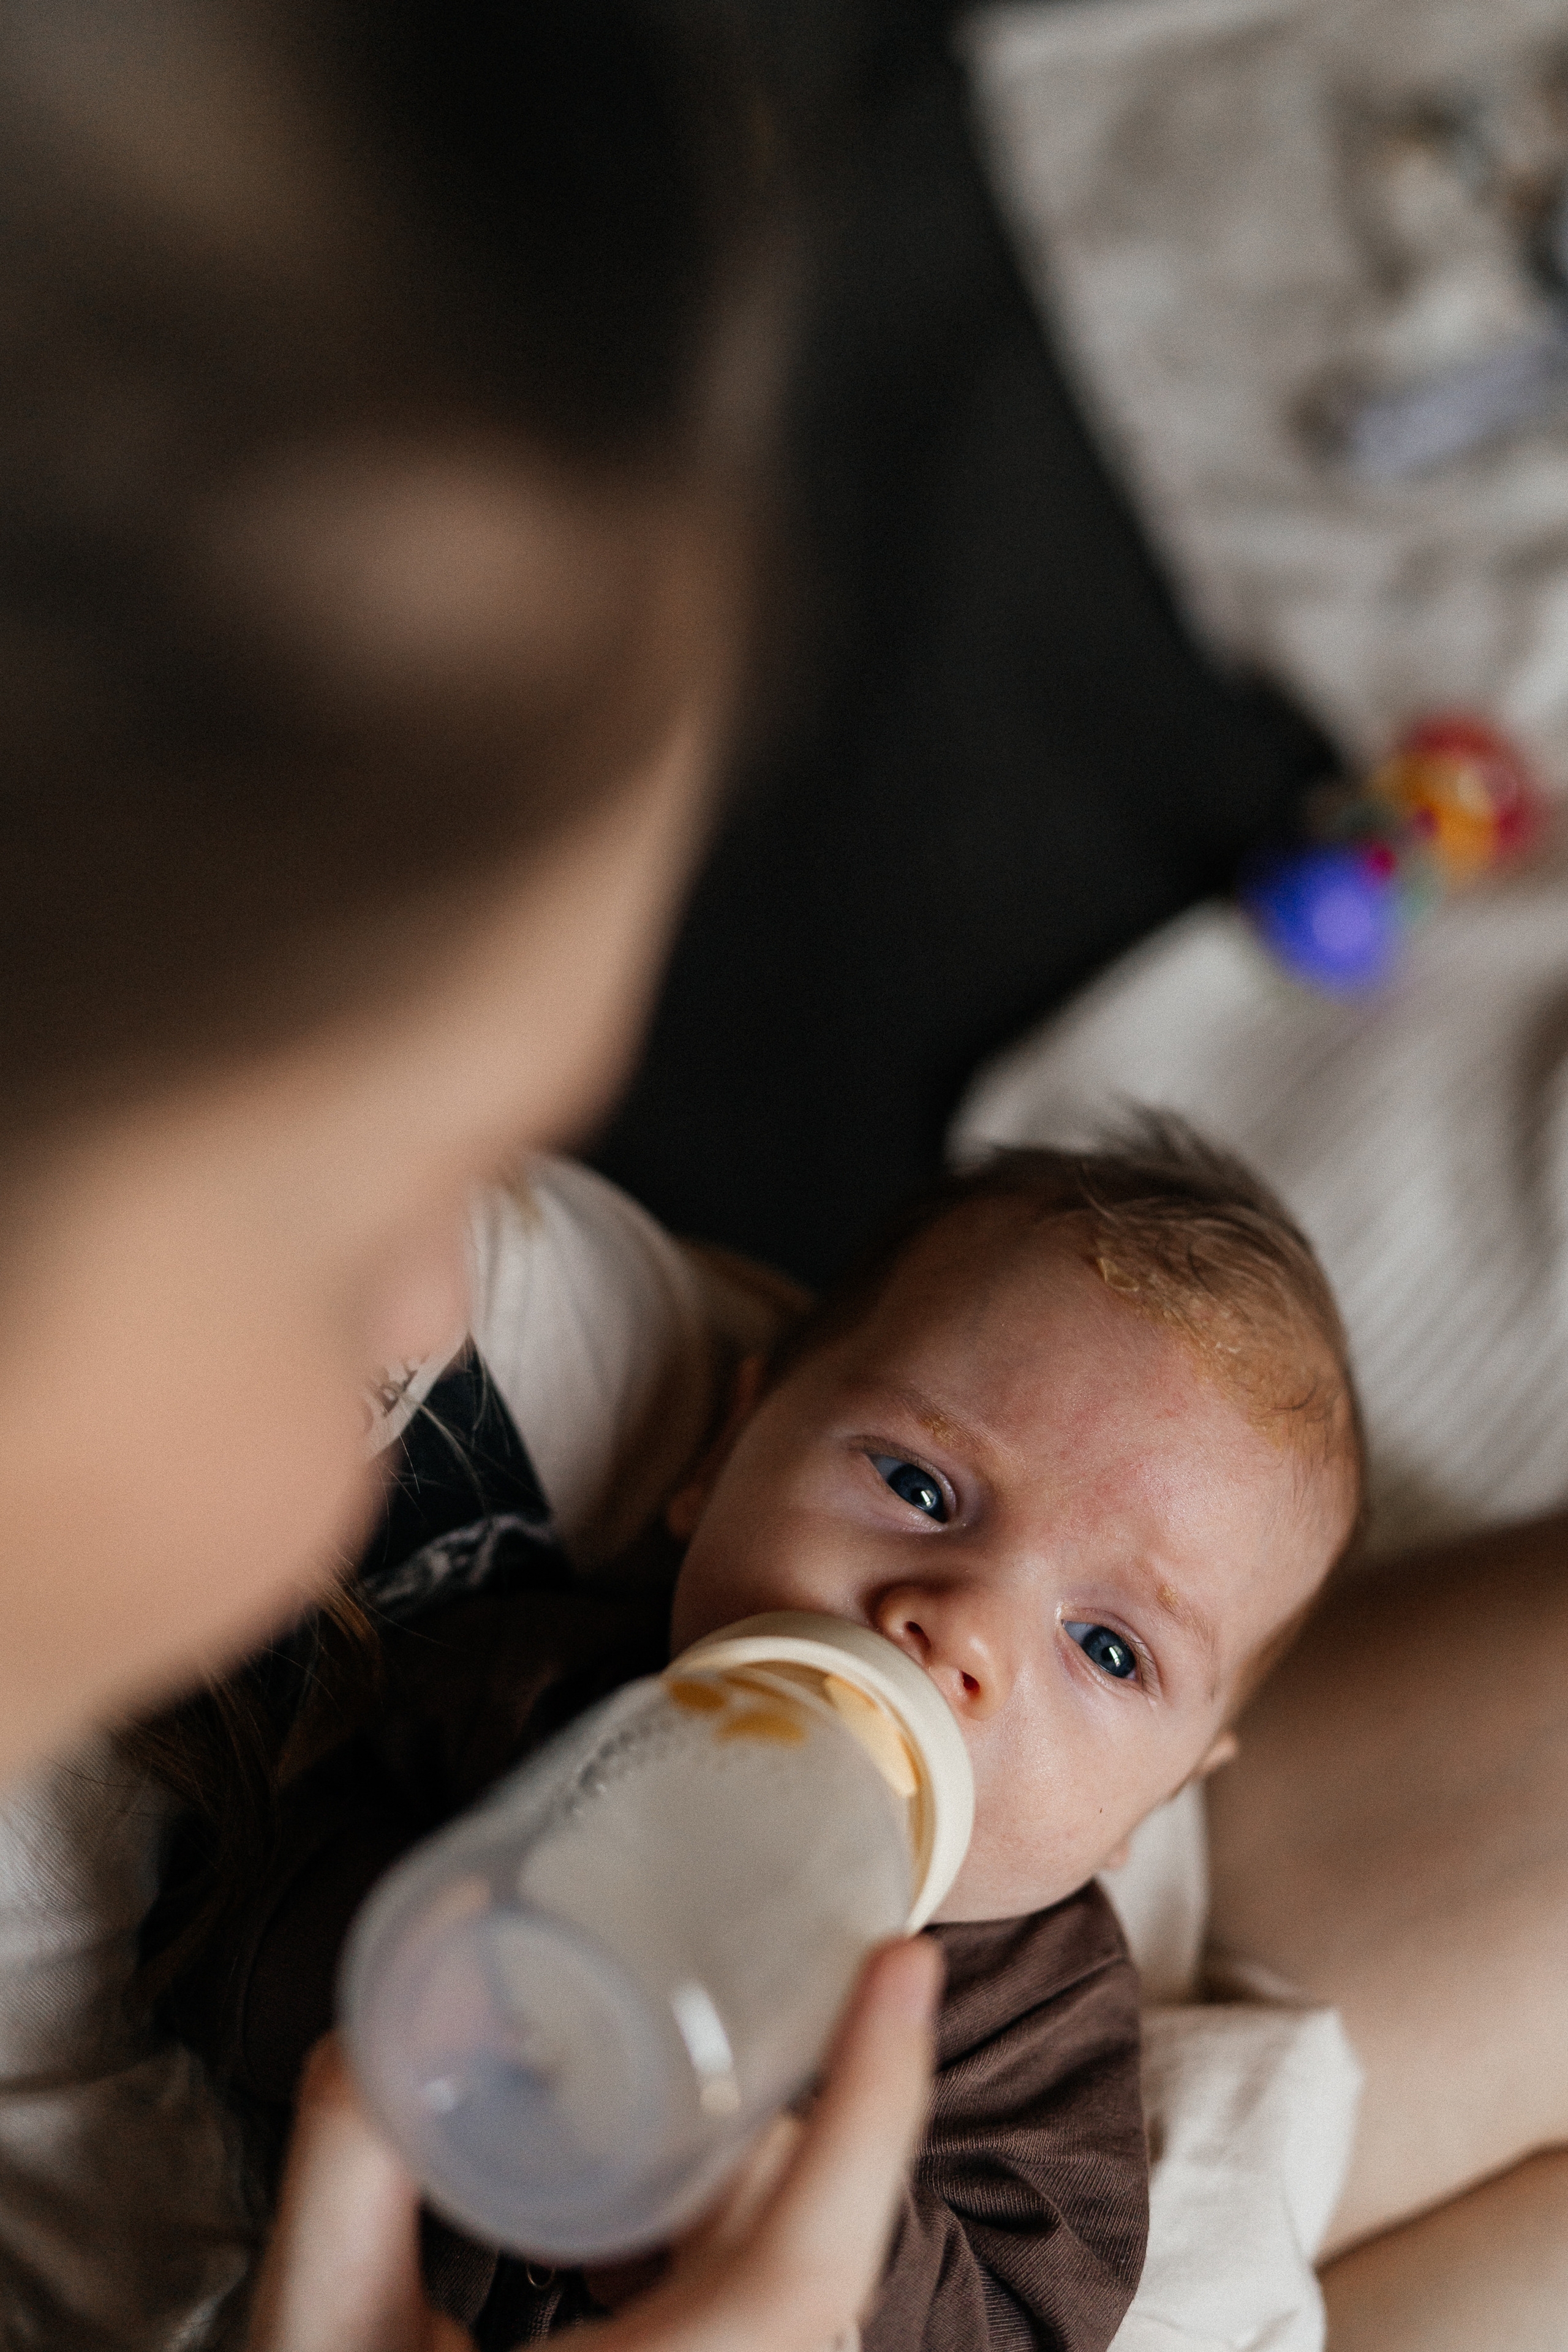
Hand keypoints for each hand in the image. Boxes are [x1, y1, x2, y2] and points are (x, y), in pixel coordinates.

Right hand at [247, 1935, 941, 2351]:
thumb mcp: (327, 2329)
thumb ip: (353, 2155)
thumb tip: (405, 1984)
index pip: (806, 2259)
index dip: (874, 2104)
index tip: (902, 1964)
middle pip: (796, 2227)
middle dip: (747, 2109)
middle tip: (676, 2003)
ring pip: (783, 2259)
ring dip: (715, 2182)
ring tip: (611, 2132)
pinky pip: (756, 2303)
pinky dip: (699, 2247)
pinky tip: (605, 2248)